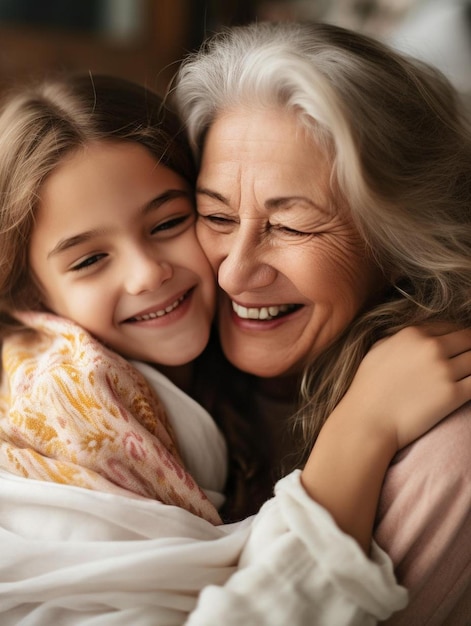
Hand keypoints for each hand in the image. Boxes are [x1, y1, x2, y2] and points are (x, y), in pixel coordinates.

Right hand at [344, 325, 470, 450]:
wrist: (367, 421)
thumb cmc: (368, 388)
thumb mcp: (378, 350)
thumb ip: (399, 338)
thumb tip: (417, 337)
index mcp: (413, 334)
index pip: (450, 327)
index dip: (457, 338)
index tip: (458, 348)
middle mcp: (431, 348)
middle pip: (469, 340)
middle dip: (470, 349)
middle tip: (464, 362)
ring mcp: (443, 371)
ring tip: (465, 375)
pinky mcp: (453, 395)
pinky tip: (467, 388)